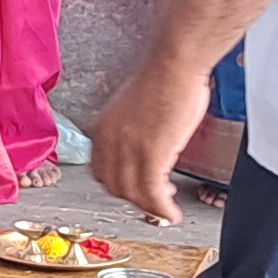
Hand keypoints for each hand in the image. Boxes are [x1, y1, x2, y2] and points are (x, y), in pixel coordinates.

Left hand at [87, 58, 214, 226]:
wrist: (175, 64)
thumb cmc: (165, 77)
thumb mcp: (137, 108)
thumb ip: (135, 130)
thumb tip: (147, 144)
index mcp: (104, 127)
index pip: (102, 169)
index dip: (119, 184)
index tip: (135, 187)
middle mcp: (109, 140)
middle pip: (114, 185)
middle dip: (134, 198)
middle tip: (154, 200)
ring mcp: (128, 149)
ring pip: (132, 194)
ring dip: (150, 207)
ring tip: (165, 211)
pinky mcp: (151, 154)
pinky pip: (152, 194)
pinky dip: (161, 209)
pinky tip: (171, 213)